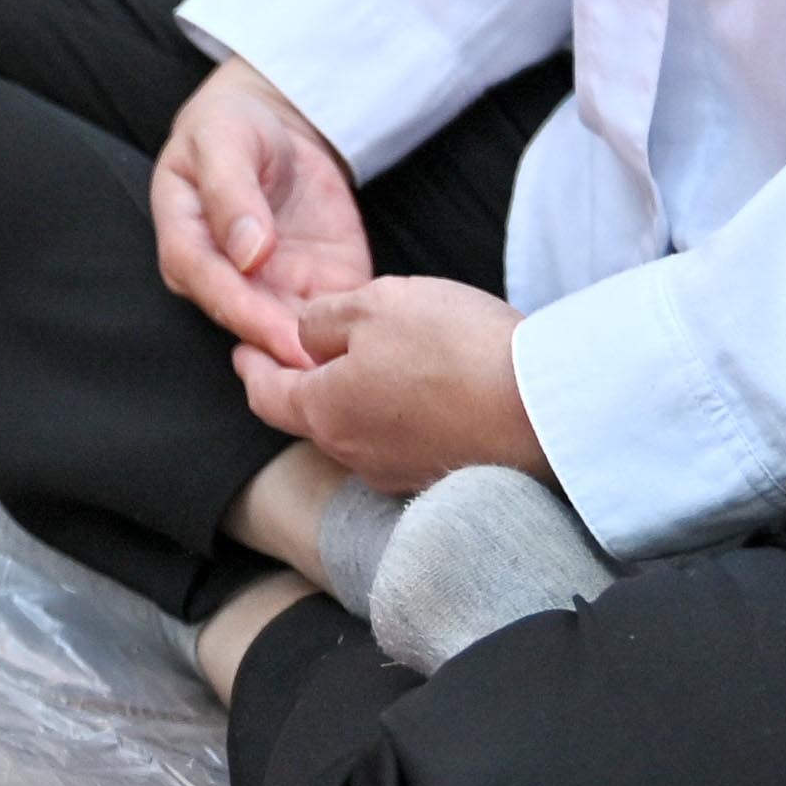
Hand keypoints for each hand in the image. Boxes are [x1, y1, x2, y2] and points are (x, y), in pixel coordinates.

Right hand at [150, 60, 374, 356]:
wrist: (273, 123)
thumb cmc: (231, 126)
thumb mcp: (223, 140)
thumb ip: (230, 192)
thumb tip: (246, 252)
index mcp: (186, 243)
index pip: (210, 287)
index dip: (243, 312)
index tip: (278, 331)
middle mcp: (223, 278)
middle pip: (248, 322)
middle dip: (283, 347)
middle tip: (320, 368)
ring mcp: (268, 287)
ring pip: (288, 333)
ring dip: (315, 351)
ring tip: (349, 363)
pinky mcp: (311, 286)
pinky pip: (329, 318)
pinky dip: (348, 331)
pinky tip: (372, 340)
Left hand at [233, 278, 548, 495]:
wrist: (542, 411)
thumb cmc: (453, 349)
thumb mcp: (375, 306)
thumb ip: (325, 320)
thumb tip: (305, 339)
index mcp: (325, 411)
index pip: (267, 395)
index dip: (252, 368)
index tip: (243, 351)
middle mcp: (355, 455)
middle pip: (313, 417)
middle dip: (304, 384)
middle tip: (301, 355)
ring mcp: (401, 475)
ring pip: (360, 432)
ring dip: (355, 399)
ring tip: (368, 364)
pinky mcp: (445, 480)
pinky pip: (404, 443)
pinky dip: (398, 415)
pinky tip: (422, 391)